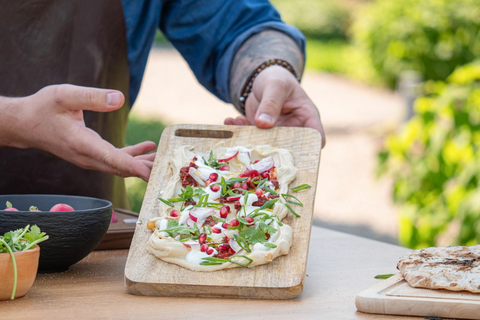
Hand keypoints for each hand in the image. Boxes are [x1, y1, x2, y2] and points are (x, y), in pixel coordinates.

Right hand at [10, 84, 155, 180]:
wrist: (25, 124)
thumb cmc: (43, 108)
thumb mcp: (65, 95)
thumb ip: (92, 97)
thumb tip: (119, 99)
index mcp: (83, 145)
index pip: (114, 159)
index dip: (136, 166)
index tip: (155, 172)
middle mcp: (88, 157)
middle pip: (123, 168)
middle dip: (147, 168)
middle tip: (171, 166)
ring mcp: (90, 159)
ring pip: (121, 166)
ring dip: (143, 164)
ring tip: (165, 157)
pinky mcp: (91, 155)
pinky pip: (116, 159)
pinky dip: (133, 156)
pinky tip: (148, 147)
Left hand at [225, 66, 325, 146]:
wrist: (262, 79)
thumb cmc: (277, 80)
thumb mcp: (275, 86)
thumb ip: (271, 103)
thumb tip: (263, 123)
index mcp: (307, 117)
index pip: (315, 136)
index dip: (310, 148)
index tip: (297, 155)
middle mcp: (294, 129)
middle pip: (290, 147)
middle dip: (273, 151)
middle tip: (256, 148)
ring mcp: (277, 134)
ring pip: (267, 145)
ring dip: (250, 139)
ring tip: (236, 126)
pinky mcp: (261, 134)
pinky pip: (250, 137)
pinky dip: (240, 130)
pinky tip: (230, 121)